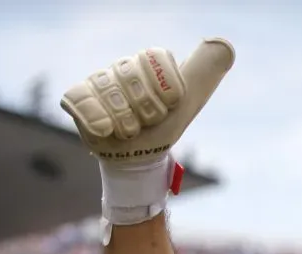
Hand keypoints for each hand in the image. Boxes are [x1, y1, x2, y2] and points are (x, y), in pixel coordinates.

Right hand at [60, 39, 234, 229]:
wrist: (138, 159)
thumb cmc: (162, 128)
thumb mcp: (187, 102)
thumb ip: (204, 73)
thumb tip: (224, 45)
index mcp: (148, 62)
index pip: (155, 57)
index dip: (165, 88)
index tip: (168, 107)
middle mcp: (122, 66)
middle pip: (133, 76)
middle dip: (146, 109)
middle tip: (147, 123)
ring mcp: (98, 81)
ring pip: (110, 91)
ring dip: (124, 120)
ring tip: (129, 131)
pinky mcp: (77, 97)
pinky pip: (80, 98)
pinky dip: (95, 116)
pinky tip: (106, 129)